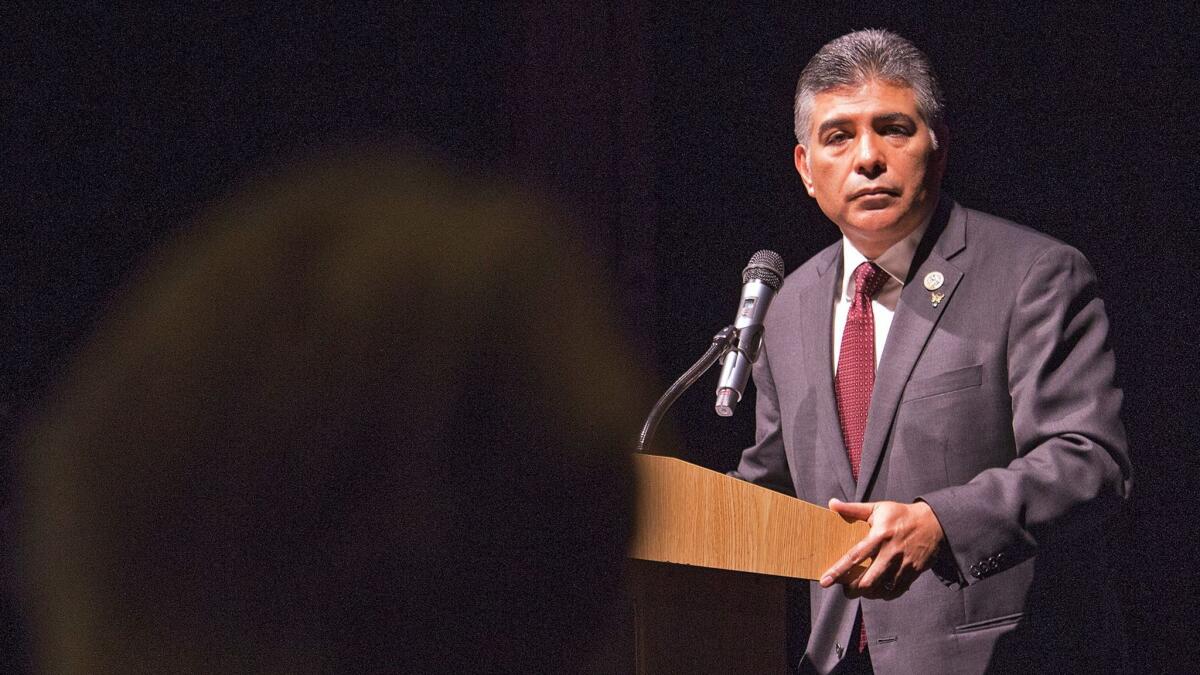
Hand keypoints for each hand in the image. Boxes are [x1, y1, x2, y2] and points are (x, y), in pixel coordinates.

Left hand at [819, 499, 943, 599]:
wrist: (935, 522)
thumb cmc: (901, 515)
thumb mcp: (878, 508)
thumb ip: (853, 509)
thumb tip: (831, 504)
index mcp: (879, 535)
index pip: (854, 556)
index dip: (838, 570)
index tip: (825, 581)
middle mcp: (891, 552)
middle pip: (867, 580)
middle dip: (852, 589)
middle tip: (845, 589)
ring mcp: (903, 564)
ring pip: (881, 589)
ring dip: (867, 593)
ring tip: (860, 589)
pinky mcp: (914, 573)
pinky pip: (895, 591)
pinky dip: (884, 594)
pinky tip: (877, 590)